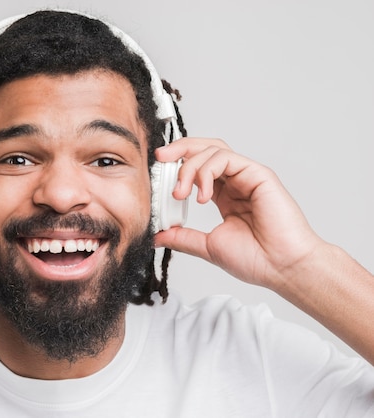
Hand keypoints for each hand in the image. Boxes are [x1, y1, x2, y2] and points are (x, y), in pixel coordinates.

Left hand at [154, 137, 324, 288]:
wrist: (282, 268)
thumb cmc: (256, 259)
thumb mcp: (208, 247)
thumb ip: (183, 237)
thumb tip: (157, 236)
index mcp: (224, 196)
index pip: (197, 168)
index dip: (175, 167)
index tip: (156, 176)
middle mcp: (235, 182)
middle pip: (204, 149)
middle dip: (179, 149)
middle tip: (160, 158)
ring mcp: (247, 176)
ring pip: (213, 150)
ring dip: (189, 166)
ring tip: (181, 193)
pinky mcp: (258, 175)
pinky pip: (226, 158)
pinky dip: (207, 171)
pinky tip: (202, 195)